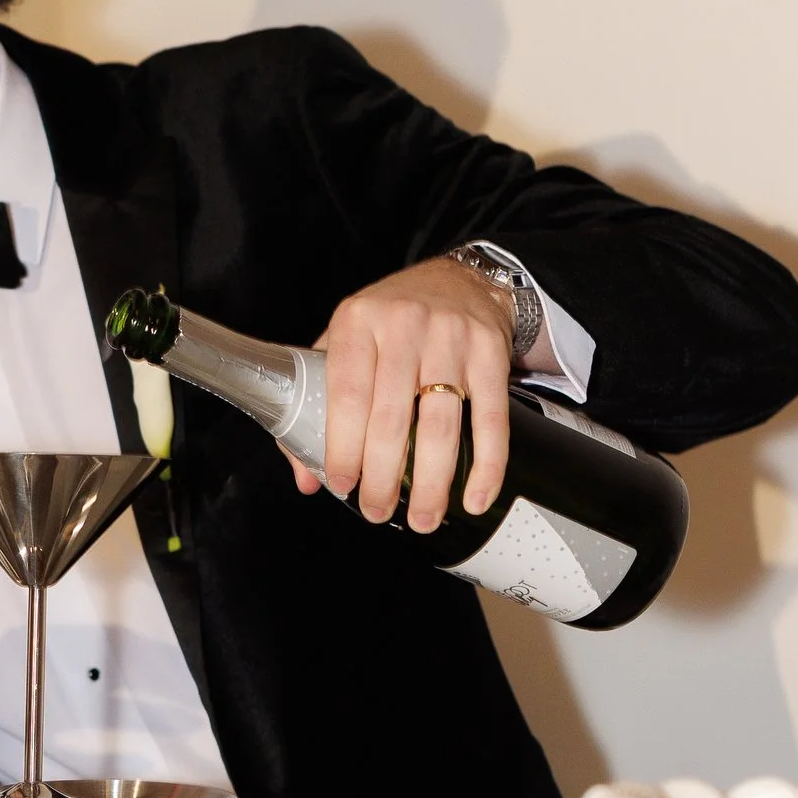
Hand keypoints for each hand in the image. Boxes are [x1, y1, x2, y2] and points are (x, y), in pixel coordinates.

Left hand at [290, 257, 512, 534]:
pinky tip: (474, 497)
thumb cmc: (391, 320)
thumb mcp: (344, 342)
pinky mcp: (490, 355)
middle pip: (392, 418)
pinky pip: (491, 420)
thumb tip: (306, 477)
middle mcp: (404, 327)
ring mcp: (451, 340)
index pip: (347, 395)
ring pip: (441, 425)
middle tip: (377, 511)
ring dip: (432, 482)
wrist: (459, 279)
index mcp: (357, 323)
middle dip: (384, 477)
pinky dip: (486, 465)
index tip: (342, 484)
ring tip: (423, 518)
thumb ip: (317, 403)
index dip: (343, 447)